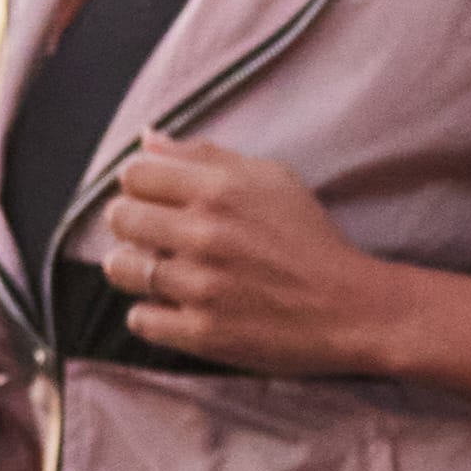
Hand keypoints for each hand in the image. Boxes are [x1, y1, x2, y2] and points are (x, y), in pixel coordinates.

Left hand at [82, 138, 413, 375]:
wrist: (352, 309)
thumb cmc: (311, 240)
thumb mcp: (272, 180)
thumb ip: (206, 156)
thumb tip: (148, 138)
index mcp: (220, 189)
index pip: (134, 173)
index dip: (139, 185)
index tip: (154, 199)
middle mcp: (205, 233)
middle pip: (119, 217)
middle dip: (131, 223)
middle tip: (154, 235)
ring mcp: (200, 285)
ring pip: (120, 268)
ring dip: (135, 268)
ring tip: (161, 272)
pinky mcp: (201, 332)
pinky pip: (139, 318)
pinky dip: (151, 313)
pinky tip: (176, 307)